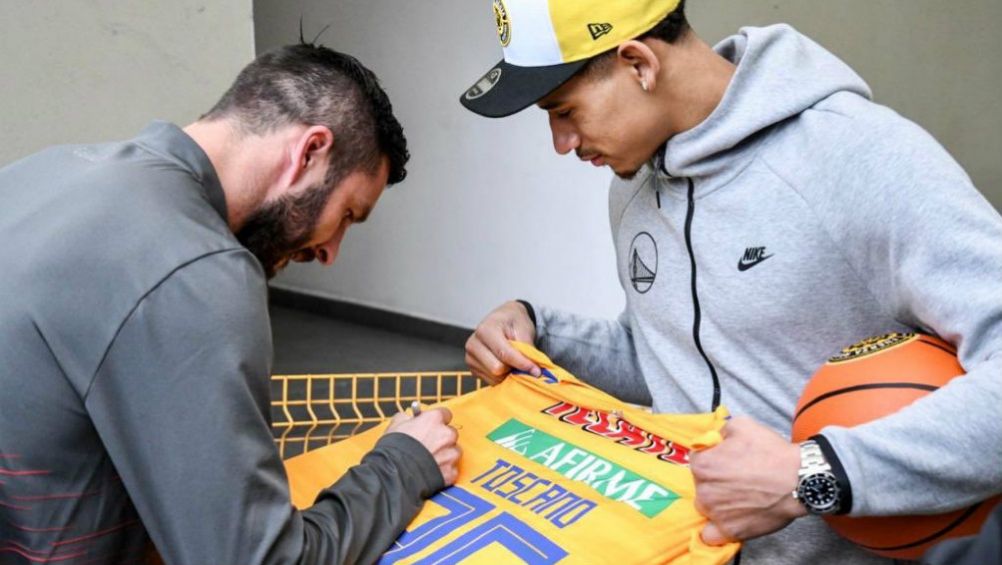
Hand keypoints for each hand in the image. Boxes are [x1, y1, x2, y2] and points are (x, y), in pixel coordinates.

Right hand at [385, 407, 460, 485]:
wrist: (394, 473)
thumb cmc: (394, 449)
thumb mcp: (396, 424)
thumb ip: (407, 418)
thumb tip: (410, 417)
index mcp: (434, 419)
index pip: (445, 414)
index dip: (437, 421)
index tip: (433, 426)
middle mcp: (447, 434)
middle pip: (451, 433)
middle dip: (442, 439)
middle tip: (428, 445)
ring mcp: (450, 454)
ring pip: (454, 451)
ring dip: (445, 455)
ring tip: (430, 460)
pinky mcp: (451, 472)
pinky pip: (452, 469)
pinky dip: (444, 470)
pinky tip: (431, 471)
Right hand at [465, 301, 540, 383]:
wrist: (504, 319)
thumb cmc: (514, 322)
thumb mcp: (524, 329)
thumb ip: (527, 349)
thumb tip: (534, 370)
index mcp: (485, 330)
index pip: (504, 354)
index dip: (522, 364)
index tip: (536, 371)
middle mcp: (473, 344)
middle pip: (496, 369)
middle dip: (514, 369)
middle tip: (525, 365)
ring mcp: (470, 357)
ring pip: (494, 377)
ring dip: (508, 374)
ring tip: (515, 363)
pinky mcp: (473, 368)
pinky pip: (490, 381)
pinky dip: (502, 378)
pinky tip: (507, 367)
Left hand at [690, 416, 806, 544]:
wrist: (799, 480)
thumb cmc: (772, 452)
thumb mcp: (742, 425)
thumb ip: (720, 431)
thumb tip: (713, 439)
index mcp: (703, 464)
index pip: (697, 460)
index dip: (713, 458)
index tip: (728, 460)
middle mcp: (704, 490)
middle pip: (701, 484)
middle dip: (715, 480)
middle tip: (738, 478)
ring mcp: (716, 513)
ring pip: (706, 507)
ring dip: (717, 503)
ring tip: (740, 497)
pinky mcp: (730, 531)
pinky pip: (710, 535)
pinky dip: (716, 529)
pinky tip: (728, 519)